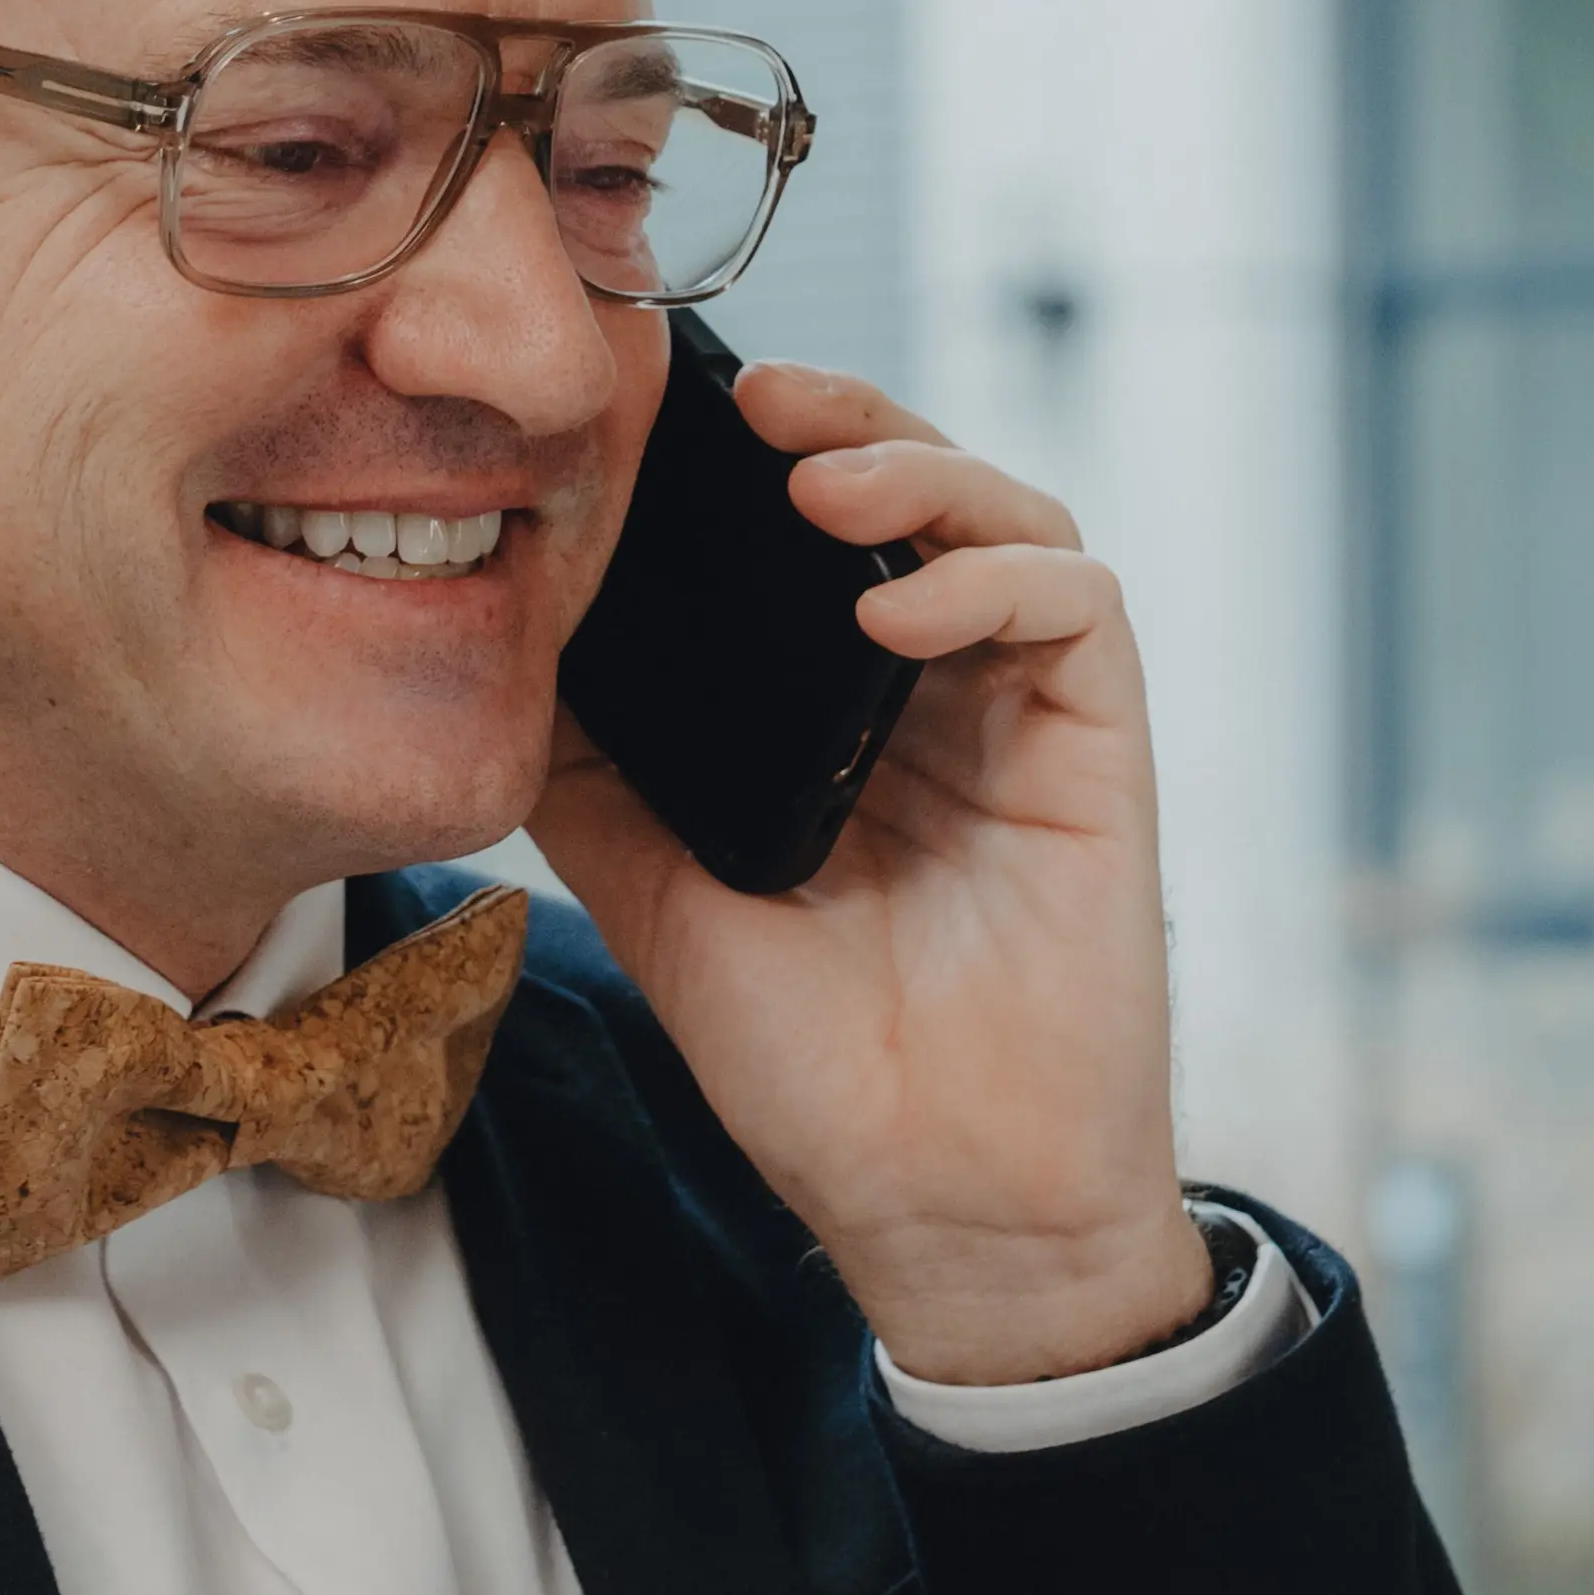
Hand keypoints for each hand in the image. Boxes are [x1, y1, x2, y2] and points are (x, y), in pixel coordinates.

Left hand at [526, 363, 1209, 1386]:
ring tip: (822, 486)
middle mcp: (940, 691)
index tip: (662, 417)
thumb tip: (494, 642)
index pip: (809, 532)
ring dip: (923, 470)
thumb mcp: (653, 891)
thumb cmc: (809, 1064)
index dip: (752, 458)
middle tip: (754, 398)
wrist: (931, 1196)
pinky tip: (897, 612)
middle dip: (843, 417)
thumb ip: (591, 772)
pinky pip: (1076, 608)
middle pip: (917, 487)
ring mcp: (1024, 714)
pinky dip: (992, 578)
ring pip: (1009, 516)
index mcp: (837, 709)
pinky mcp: (1100, 751)